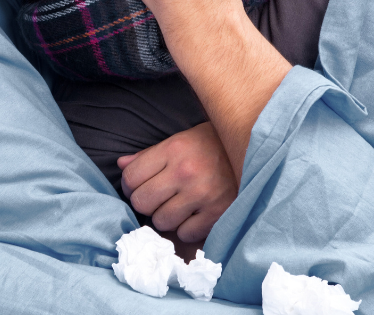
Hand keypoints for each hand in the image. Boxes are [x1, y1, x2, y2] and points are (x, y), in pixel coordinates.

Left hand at [117, 122, 236, 243]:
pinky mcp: (218, 213)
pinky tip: (195, 214)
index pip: (131, 177)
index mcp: (173, 149)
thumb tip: (121, 164)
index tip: (140, 186)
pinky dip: (187, 227)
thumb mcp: (178, 141)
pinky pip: (186, 233)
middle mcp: (186, 171)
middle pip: (142, 203)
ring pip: (161, 221)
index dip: (130, 186)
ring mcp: (203, 194)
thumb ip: (148, 155)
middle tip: (157, 198)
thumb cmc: (209, 145)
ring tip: (178, 205)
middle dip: (145, 203)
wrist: (252, 149)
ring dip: (166, 217)